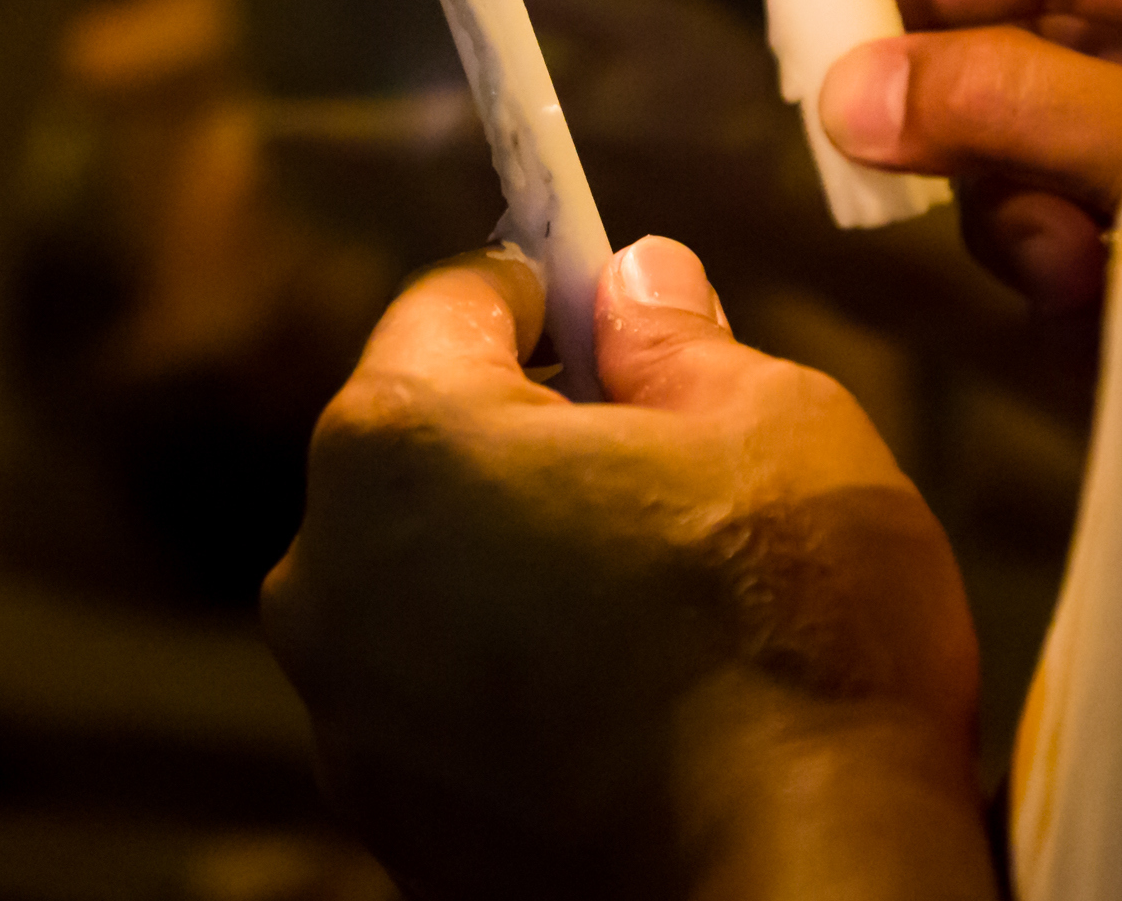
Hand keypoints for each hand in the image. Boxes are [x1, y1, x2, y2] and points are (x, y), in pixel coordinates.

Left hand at [263, 241, 993, 900]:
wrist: (793, 898)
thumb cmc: (792, 643)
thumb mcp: (777, 423)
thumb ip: (674, 339)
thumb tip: (634, 282)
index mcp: (400, 440)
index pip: (454, 301)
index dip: (546, 289)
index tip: (610, 303)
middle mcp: (328, 569)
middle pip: (425, 446)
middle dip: (530, 436)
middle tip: (663, 463)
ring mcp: (347, 710)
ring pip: (430, 580)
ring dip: (514, 568)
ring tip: (656, 603)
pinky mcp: (389, 819)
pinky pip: (444, 702)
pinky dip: (513, 686)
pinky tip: (626, 704)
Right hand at [818, 0, 1121, 312]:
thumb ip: (1007, 101)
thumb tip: (845, 89)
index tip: (818, 4)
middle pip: (1026, 56)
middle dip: (974, 127)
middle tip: (910, 176)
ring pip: (1042, 166)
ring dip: (1024, 223)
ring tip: (1079, 270)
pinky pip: (1084, 247)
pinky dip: (1073, 281)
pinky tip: (1113, 317)